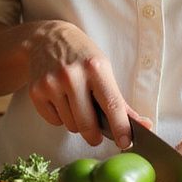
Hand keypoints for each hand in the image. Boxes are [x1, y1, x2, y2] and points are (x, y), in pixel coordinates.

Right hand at [23, 21, 134, 148]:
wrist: (46, 39)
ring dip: (76, 123)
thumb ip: (121, 102)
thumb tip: (145, 126)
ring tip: (75, 105)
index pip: (112, 105)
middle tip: (96, 136)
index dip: (121, 128)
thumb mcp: (103, 69)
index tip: (125, 143)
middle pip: (87, 124)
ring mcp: (51, 83)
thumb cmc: (81, 56)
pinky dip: (60, 118)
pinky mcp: (35, 92)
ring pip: (71, 125)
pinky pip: (54, 122)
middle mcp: (72, 76)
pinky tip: (60, 100)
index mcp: (95, 68)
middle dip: (95, 136)